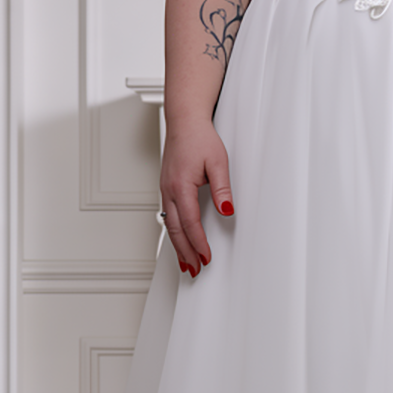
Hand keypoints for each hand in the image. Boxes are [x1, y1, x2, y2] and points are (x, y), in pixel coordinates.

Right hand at [160, 119, 233, 276]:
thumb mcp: (218, 162)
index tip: (206, 257)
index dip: (198, 243)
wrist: (184, 122)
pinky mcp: (166, 189)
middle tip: (194, 270)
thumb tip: (227, 210)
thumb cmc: (200, 138)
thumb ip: (222, 189)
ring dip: (177, 246)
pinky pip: (168, 216)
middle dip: (185, 252)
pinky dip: (174, 232)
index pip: (190, 223)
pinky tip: (178, 240)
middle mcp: (169, 191)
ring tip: (185, 263)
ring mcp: (165, 190)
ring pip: (169, 225)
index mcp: (181, 186)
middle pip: (176, 230)